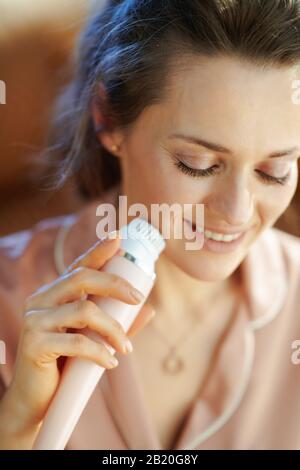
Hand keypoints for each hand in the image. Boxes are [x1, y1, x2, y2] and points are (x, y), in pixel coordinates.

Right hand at [0, 232, 154, 446]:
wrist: (34, 402)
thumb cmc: (64, 366)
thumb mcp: (93, 340)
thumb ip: (119, 324)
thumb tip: (150, 309)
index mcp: (53, 295)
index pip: (78, 267)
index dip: (97, 251)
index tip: (118, 239)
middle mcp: (39, 301)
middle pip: (81, 278)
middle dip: (115, 284)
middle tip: (137, 298)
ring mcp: (34, 321)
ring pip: (84, 310)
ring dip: (113, 329)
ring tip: (127, 348)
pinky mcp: (34, 344)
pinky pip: (76, 342)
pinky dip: (100, 352)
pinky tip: (110, 363)